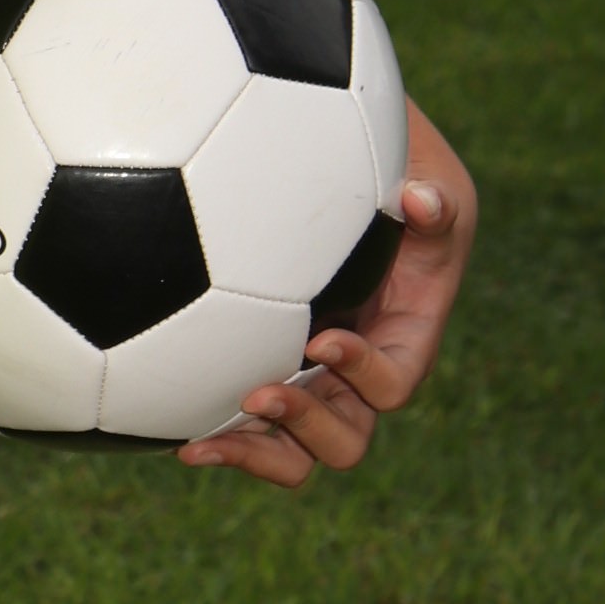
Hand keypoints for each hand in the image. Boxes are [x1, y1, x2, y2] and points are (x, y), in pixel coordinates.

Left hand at [179, 100, 474, 489]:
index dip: (362, 374)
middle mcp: (352, 371)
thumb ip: (437, 198)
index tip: (320, 337)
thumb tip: (421, 201)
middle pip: (344, 439)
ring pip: (289, 450)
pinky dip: (212, 432)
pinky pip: (238, 423)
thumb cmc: (383, 166)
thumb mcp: (427, 172)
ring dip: (254, 450)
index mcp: (400, 336)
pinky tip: (167, 430)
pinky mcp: (253, 366)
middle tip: (258, 391)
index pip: (392, 382)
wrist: (320, 153)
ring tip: (202, 439)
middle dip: (306, 426)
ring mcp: (303, 375)